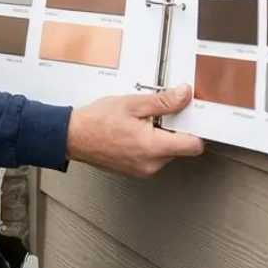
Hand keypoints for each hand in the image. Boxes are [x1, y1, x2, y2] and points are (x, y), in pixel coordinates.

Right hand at [66, 84, 205, 176]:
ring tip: (140, 123)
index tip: (191, 117)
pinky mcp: (136, 171)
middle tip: (157, 114)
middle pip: (181, 148)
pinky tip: (134, 132)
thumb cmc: (96, 122)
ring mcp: (143, 170)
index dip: (196, 128)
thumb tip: (184, 96)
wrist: (72, 137)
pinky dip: (150, 144)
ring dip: (161, 137)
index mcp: (153, 147)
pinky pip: (154, 157)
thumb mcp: (133, 103)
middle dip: (174, 129)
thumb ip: (163, 101)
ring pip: (167, 152)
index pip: (194, 145)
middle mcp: (152, 164)